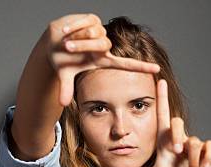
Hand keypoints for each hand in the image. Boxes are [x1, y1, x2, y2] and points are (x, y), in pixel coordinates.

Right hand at [45, 14, 159, 106]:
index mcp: (102, 61)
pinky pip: (85, 22)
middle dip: (82, 45)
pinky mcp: (93, 19)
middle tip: (66, 47)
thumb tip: (62, 103)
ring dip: (77, 36)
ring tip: (66, 39)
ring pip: (94, 32)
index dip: (141, 67)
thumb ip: (66, 88)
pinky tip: (66, 30)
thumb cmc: (61, 59)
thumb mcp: (64, 75)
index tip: (157, 70)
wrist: (53, 40)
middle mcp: (104, 47)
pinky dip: (73, 26)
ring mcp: (100, 32)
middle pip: (102, 44)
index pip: (125, 64)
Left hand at [120, 79, 210, 166]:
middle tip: (177, 152)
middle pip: (178, 124)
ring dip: (192, 160)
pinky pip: (209, 148)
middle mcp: (179, 141)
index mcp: (165, 143)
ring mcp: (193, 146)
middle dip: (178, 136)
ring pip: (194, 142)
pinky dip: (207, 158)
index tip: (160, 81)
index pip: (163, 116)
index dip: (162, 99)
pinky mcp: (207, 152)